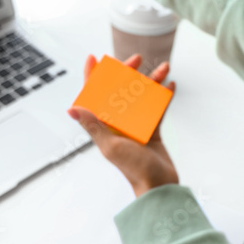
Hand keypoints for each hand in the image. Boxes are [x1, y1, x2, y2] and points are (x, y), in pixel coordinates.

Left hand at [67, 54, 178, 197]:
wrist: (158, 185)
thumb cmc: (133, 169)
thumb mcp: (111, 146)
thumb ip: (94, 127)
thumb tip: (72, 109)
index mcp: (105, 125)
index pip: (94, 96)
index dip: (92, 76)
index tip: (94, 58)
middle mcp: (119, 122)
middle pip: (120, 89)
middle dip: (128, 71)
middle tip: (137, 58)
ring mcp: (136, 124)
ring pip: (142, 95)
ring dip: (152, 80)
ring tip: (164, 67)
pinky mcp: (152, 129)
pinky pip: (158, 107)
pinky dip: (165, 95)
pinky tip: (171, 84)